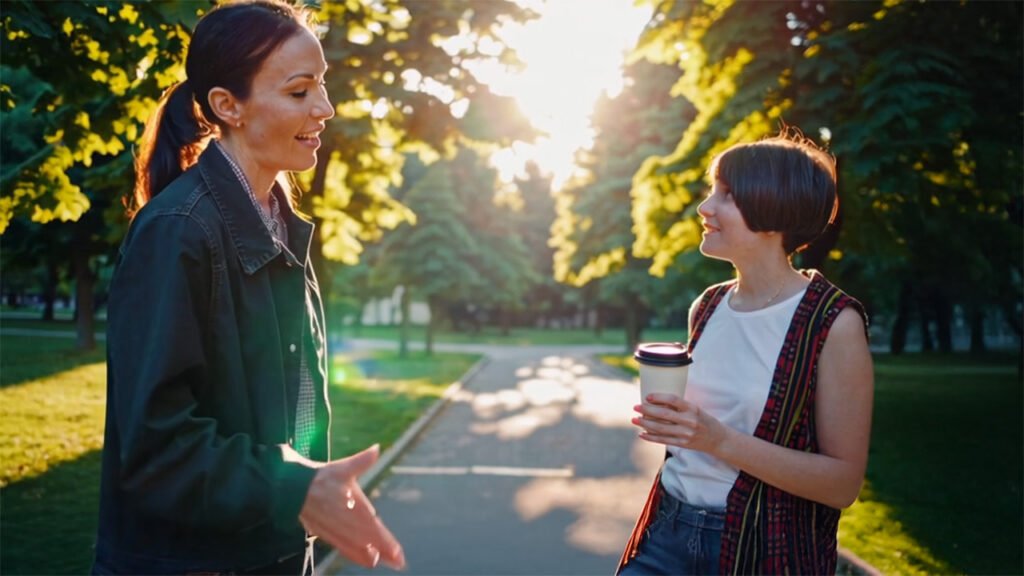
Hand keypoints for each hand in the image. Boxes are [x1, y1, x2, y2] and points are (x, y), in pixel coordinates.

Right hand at [299, 445, 405, 569]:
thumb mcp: (343, 467)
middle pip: (368, 541)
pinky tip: (368, 561)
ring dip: (372, 556)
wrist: (294, 488)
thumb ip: (362, 460)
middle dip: (384, 552)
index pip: (373, 527)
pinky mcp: (326, 534)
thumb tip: (376, 449)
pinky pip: (343, 548)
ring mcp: (336, 530)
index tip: (398, 552)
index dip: (385, 541)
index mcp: (353, 505)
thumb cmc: (322, 477)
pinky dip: (356, 555)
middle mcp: (346, 521)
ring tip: (389, 563)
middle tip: (399, 563)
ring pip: (357, 547)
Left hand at [631, 393, 730, 454]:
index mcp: (692, 408)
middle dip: (647, 410)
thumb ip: (679, 406)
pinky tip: (642, 434)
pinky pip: (663, 440)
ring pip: (661, 428)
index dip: (658, 397)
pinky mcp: (683, 444)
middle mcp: (689, 421)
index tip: (647, 396)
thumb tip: (656, 401)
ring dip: (645, 424)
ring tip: (634, 419)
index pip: (673, 400)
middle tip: (635, 407)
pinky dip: (651, 437)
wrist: (717, 439)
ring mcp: (686, 434)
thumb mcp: (695, 409)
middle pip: (663, 415)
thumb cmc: (703, 420)